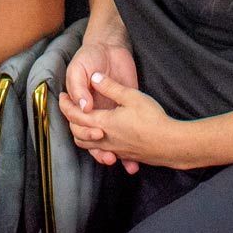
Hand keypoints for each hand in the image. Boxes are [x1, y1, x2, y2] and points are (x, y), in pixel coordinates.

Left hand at [59, 71, 188, 169]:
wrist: (171, 143)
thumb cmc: (152, 118)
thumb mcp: (131, 96)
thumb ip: (111, 87)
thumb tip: (96, 77)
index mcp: (103, 123)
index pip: (76, 116)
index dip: (66, 106)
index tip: (62, 97)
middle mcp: (105, 139)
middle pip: (78, 134)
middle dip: (71, 122)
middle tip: (70, 110)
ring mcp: (115, 149)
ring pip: (89, 146)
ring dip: (82, 136)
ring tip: (84, 124)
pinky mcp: (125, 155)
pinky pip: (104, 152)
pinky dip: (97, 146)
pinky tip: (103, 138)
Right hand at [62, 40, 140, 171]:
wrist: (110, 45)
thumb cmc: (89, 57)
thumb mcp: (79, 69)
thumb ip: (79, 87)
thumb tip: (83, 106)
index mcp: (81, 105)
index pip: (79, 127)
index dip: (85, 134)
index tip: (96, 134)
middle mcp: (94, 112)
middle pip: (92, 140)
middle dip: (99, 151)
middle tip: (108, 155)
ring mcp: (110, 113)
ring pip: (107, 141)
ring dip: (112, 154)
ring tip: (118, 161)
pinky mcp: (125, 109)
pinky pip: (126, 132)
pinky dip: (128, 148)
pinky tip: (134, 160)